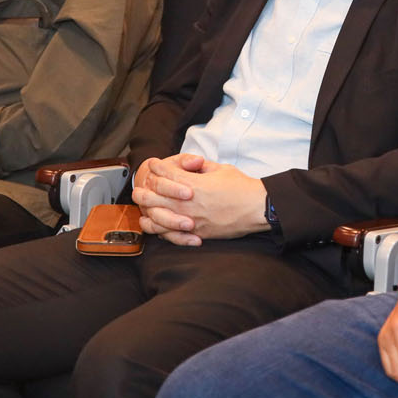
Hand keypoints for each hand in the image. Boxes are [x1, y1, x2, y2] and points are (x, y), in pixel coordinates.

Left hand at [130, 155, 267, 245]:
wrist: (256, 209)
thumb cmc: (241, 187)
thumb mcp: (220, 169)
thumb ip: (201, 166)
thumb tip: (190, 165)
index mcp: (194, 184)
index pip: (166, 173)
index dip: (157, 167)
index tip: (153, 164)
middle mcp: (188, 202)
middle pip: (155, 195)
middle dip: (144, 187)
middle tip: (140, 184)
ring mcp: (190, 219)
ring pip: (157, 216)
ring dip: (146, 208)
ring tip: (141, 204)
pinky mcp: (196, 233)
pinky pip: (169, 234)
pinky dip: (158, 228)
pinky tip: (152, 224)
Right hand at [131, 153, 204, 244]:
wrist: (158, 181)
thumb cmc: (173, 170)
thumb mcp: (180, 162)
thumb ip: (188, 161)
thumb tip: (197, 161)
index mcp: (153, 178)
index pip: (159, 184)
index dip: (174, 189)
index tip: (190, 192)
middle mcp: (148, 196)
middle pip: (155, 207)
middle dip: (172, 213)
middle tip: (190, 218)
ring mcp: (150, 211)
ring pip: (155, 223)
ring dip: (173, 227)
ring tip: (191, 227)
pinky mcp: (157, 224)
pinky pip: (162, 235)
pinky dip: (178, 238)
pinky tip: (194, 239)